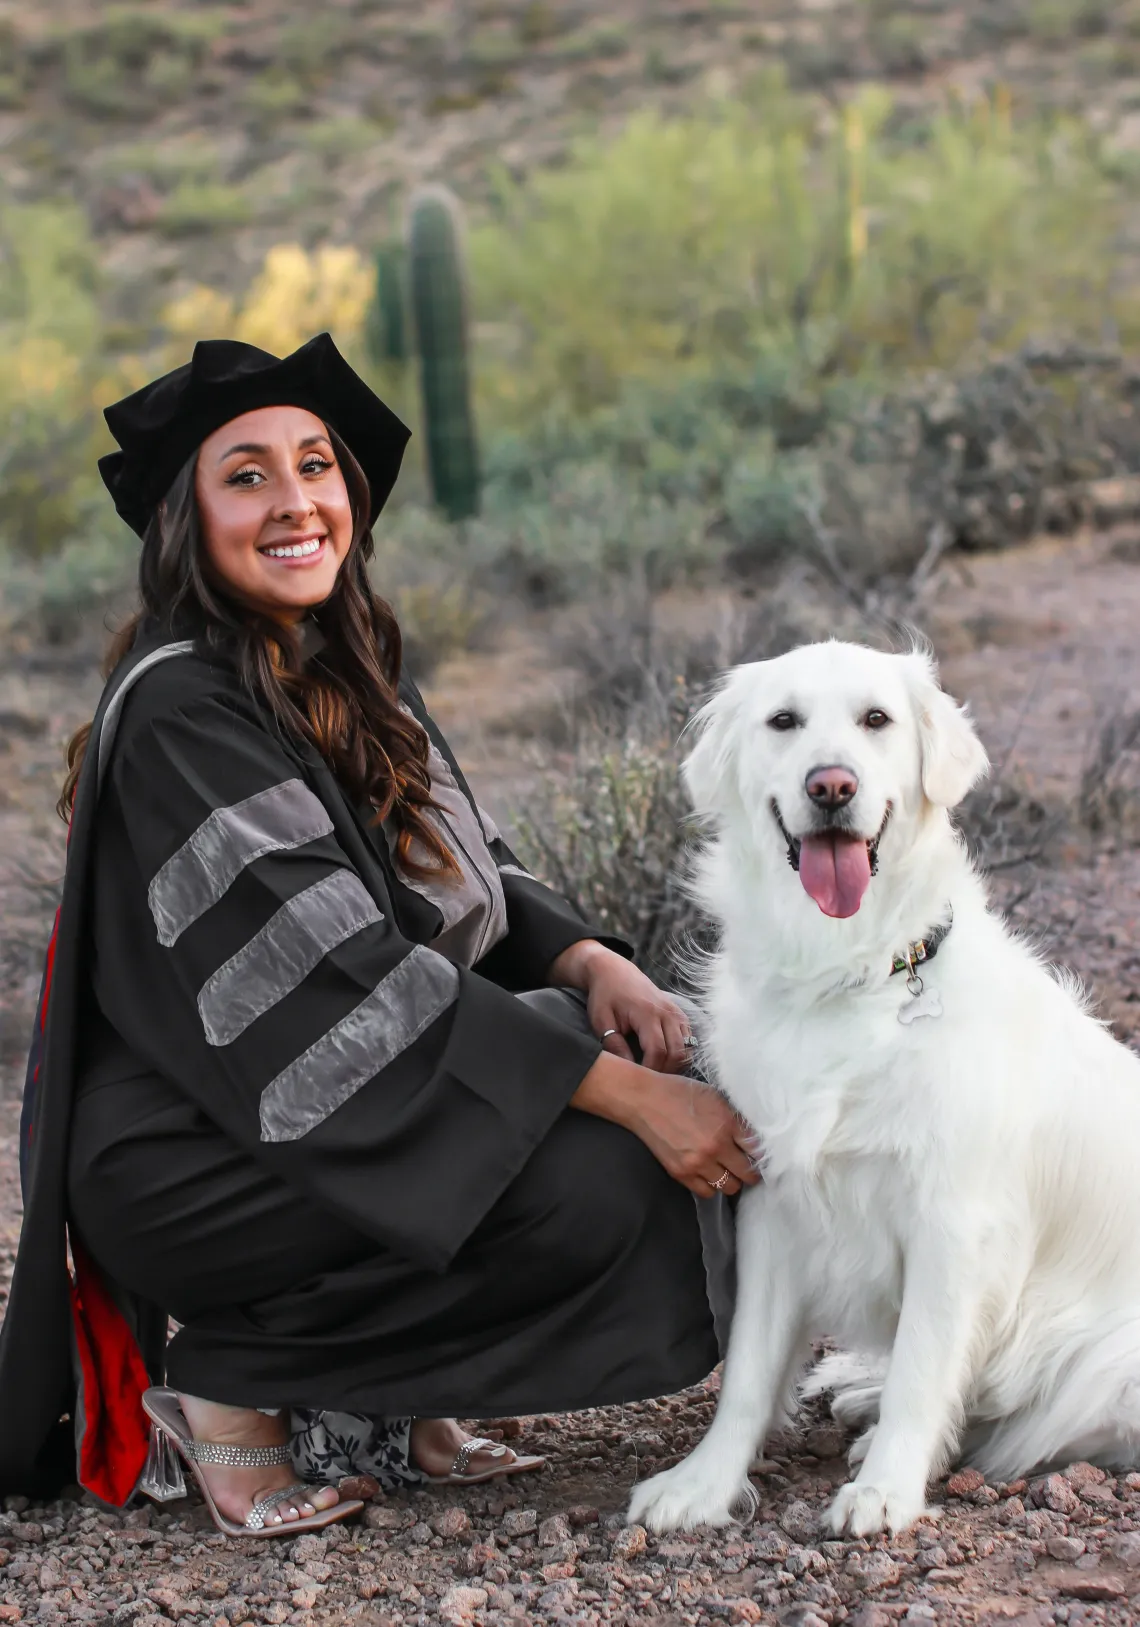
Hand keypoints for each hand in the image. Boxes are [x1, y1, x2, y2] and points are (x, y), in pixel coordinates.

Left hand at [547, 939, 693, 1072]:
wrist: (615, 971)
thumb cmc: (605, 996)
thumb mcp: (602, 1021)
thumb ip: (615, 1045)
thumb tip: (628, 1070)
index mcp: (647, 1013)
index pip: (658, 1051)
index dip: (650, 1070)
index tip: (637, 1080)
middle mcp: (667, 1013)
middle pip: (677, 1053)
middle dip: (664, 1072)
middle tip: (647, 1081)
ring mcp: (677, 1013)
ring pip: (687, 1048)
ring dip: (674, 1064)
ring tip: (655, 1072)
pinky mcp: (680, 1014)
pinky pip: (688, 1040)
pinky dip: (680, 1053)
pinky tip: (663, 1060)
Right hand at [570, 1052, 761, 1197]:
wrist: (644, 1100)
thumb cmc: (680, 1093)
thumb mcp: (716, 1098)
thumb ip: (736, 1119)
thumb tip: (755, 1139)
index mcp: (727, 1124)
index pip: (759, 1151)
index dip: (763, 1156)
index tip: (762, 1157)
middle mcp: (716, 1146)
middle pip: (748, 1174)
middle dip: (751, 1172)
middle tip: (747, 1167)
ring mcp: (698, 1163)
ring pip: (730, 1187)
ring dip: (732, 1180)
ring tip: (727, 1170)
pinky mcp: (681, 1173)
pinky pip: (707, 1192)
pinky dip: (711, 1186)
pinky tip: (709, 1174)